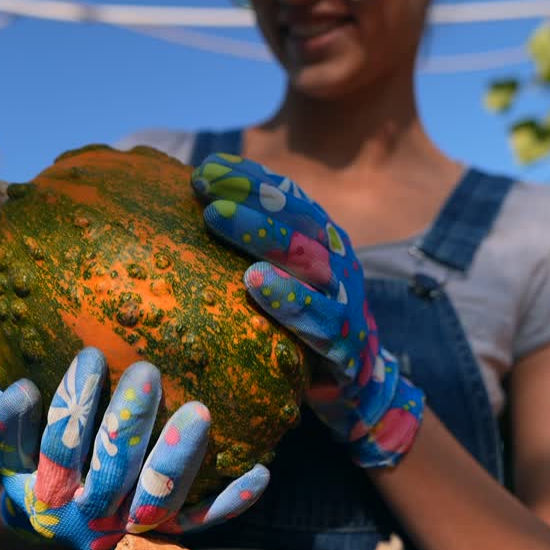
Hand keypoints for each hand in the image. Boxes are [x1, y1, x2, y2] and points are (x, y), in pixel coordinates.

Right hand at [0, 346, 269, 549]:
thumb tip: (23, 388)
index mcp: (47, 497)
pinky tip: (261, 472)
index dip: (74, 403)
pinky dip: (232, 501)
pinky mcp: (170, 537)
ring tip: (199, 410)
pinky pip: (204, 522)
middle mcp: (91, 520)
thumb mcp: (9, 455)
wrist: (58, 529)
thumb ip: (7, 426)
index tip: (92, 354)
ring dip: (179, 457)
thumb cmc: (34, 471)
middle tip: (148, 371)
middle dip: (129, 423)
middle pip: (111, 476)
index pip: (60, 448)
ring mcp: (133, 531)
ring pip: (159, 500)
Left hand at [192, 153, 423, 467]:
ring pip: (306, 257)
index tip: (206, 168)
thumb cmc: (301, 320)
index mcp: (321, 238)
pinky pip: (316, 316)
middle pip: (296, 216)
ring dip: (260, 232)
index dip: (249, 177)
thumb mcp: (280, 276)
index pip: (287, 196)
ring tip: (216, 215)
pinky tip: (253, 281)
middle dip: (249, 195)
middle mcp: (336, 259)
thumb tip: (195, 206)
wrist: (354, 381)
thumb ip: (250, 245)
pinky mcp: (345, 340)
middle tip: (205, 185)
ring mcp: (344, 297)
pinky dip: (286, 296)